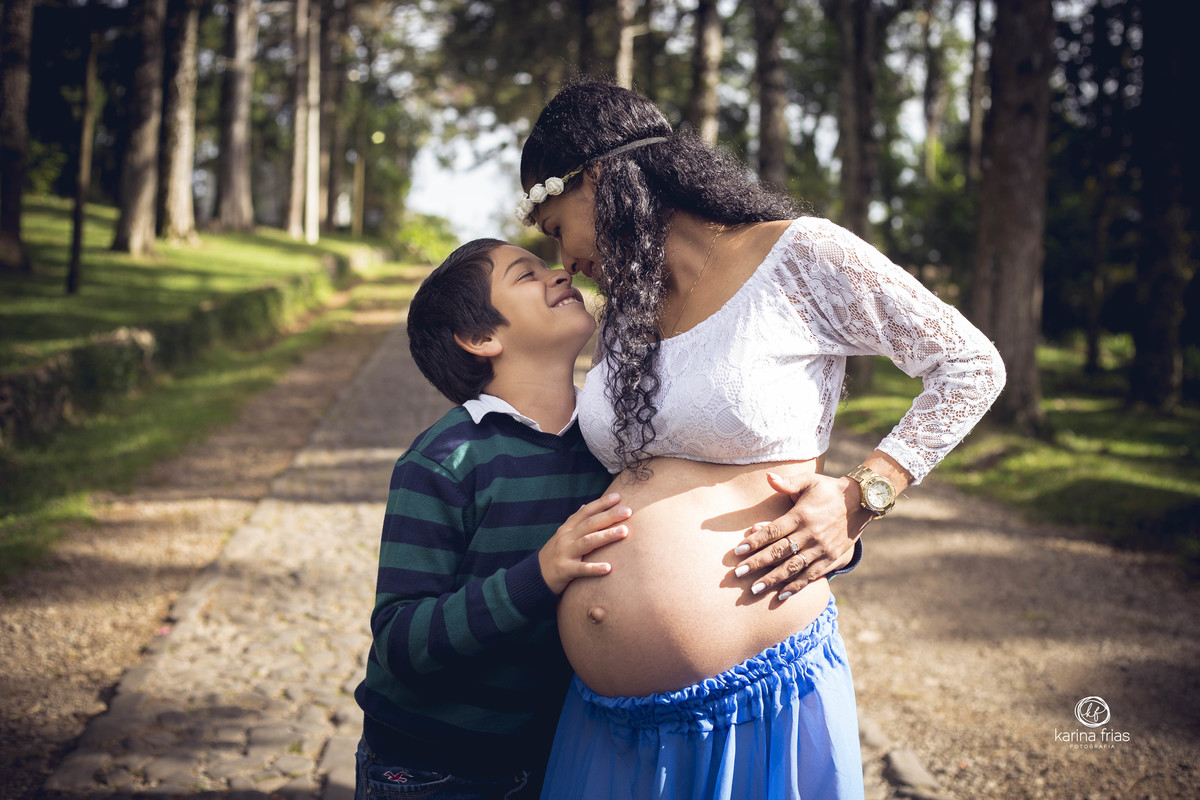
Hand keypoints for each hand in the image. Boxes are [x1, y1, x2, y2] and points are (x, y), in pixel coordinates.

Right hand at [539, 493, 631, 594]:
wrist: (534, 576)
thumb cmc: (554, 554)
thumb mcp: (562, 535)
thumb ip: (574, 522)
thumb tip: (585, 506)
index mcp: (567, 529)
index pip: (586, 512)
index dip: (601, 503)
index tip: (618, 496)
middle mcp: (566, 538)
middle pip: (590, 524)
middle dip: (609, 516)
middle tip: (628, 511)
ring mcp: (565, 554)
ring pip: (587, 542)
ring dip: (606, 536)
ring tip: (624, 532)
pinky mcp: (564, 570)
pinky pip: (581, 569)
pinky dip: (594, 569)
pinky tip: (608, 568)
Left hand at [732, 472, 871, 598]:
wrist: (861, 502)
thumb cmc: (829, 490)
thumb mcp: (809, 480)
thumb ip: (788, 482)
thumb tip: (768, 477)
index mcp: (801, 515)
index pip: (773, 531)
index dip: (755, 542)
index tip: (737, 551)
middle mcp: (810, 534)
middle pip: (779, 552)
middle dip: (757, 564)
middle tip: (738, 574)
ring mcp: (821, 548)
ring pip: (793, 567)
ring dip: (773, 579)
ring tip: (755, 590)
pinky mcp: (831, 558)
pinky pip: (811, 575)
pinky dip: (796, 586)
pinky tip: (781, 595)